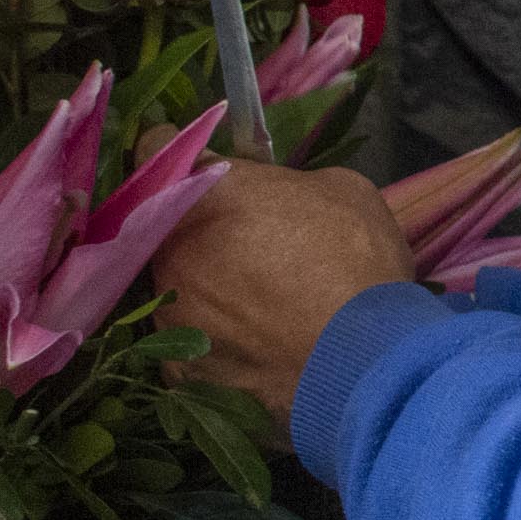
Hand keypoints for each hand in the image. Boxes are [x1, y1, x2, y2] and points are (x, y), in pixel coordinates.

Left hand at [148, 154, 417, 436]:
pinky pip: (192, 345)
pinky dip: (220, 344)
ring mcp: (169, 314)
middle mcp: (170, 250)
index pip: (157, 150)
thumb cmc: (355, 258)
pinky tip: (260, 350)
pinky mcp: (178, 370)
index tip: (201, 169)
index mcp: (203, 195)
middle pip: (170, 231)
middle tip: (254, 250)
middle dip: (203, 235)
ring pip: (180, 291)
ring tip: (264, 311)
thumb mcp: (340, 189)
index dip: (180, 156)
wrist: (363, 357)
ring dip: (210, 292)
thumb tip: (277, 200)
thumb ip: (286, 186)